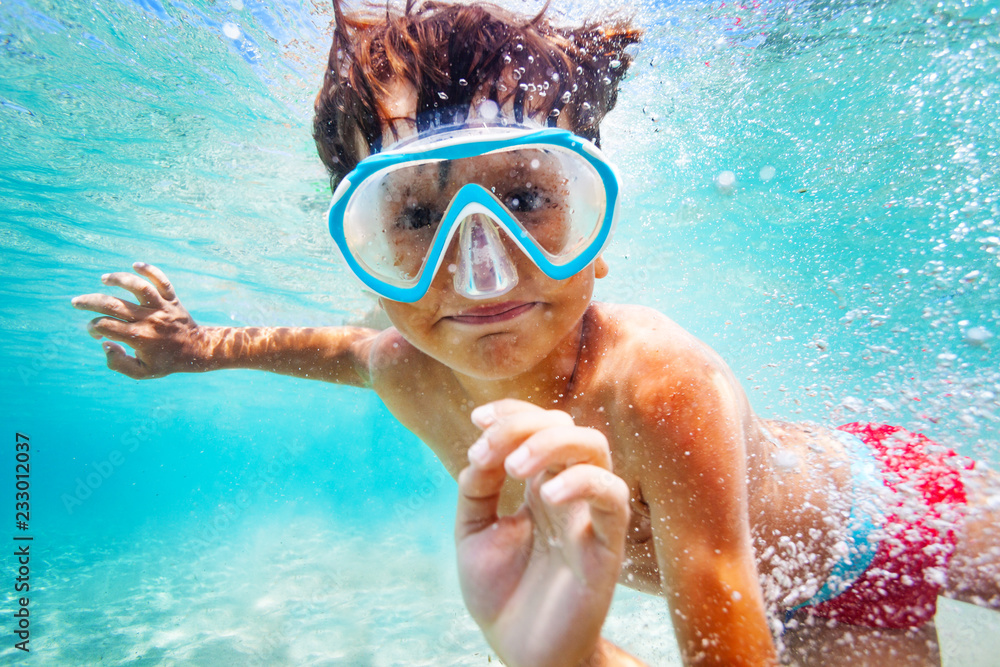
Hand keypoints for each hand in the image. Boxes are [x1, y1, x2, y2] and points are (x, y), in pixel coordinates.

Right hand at [72, 262, 202, 378]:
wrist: (197, 351)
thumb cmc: (165, 362)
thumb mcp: (141, 373)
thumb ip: (118, 363)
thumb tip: (105, 343)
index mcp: (139, 338)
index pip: (106, 326)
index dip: (93, 328)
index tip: (95, 331)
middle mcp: (149, 320)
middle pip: (113, 305)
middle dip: (90, 302)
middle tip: (76, 302)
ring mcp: (161, 307)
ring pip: (137, 287)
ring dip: (118, 279)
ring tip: (104, 279)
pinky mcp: (172, 299)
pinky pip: (162, 281)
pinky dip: (150, 270)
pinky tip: (136, 264)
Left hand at [456, 399, 630, 666]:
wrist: (519, 651)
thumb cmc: (500, 593)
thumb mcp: (472, 533)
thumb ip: (476, 489)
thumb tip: (481, 450)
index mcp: (538, 484)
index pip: (539, 424)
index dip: (512, 412)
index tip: (478, 419)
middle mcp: (566, 492)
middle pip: (566, 426)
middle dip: (525, 425)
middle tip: (490, 452)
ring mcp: (587, 516)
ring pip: (594, 449)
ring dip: (552, 444)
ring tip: (514, 467)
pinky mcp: (606, 547)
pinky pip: (612, 498)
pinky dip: (582, 482)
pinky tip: (545, 496)